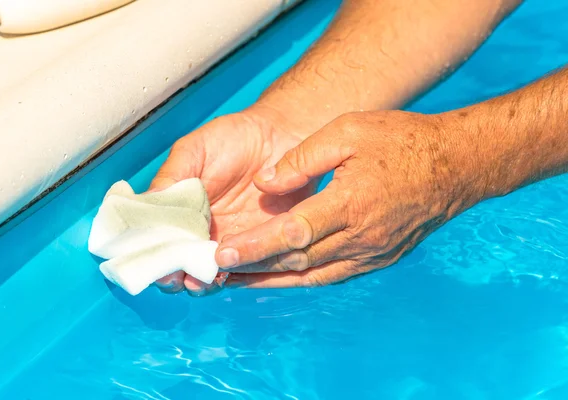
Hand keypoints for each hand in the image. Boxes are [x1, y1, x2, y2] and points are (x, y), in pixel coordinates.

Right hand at [148, 105, 315, 294]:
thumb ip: (171, 176)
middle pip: (181, 266)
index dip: (152, 257)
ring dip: (203, 282)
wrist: (280, 136)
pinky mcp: (262, 246)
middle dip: (175, 277)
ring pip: (212, 274)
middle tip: (176, 277)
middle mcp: (203, 233)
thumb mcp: (195, 150)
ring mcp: (232, 242)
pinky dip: (237, 274)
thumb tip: (145, 205)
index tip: (153, 263)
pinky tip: (231, 270)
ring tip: (202, 278)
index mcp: (180, 213)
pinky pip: (247, 268)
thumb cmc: (233, 138)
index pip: (158, 243)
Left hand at [218, 110, 476, 287]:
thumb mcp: (348, 131)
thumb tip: (265, 182)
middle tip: (215, 270)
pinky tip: (279, 277)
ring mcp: (371, 253)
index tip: (221, 254)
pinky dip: (300, 278)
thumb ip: (302, 159)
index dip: (255, 246)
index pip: (292, 233)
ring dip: (272, 279)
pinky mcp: (378, 259)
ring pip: (311, 275)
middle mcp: (360, 237)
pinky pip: (331, 275)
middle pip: (296, 261)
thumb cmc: (401, 141)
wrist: (455, 165)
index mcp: (351, 203)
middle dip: (253, 267)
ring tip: (237, 279)